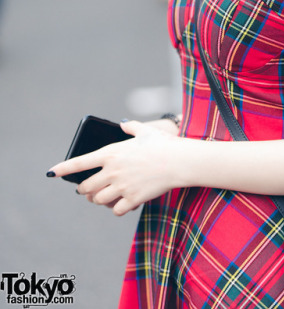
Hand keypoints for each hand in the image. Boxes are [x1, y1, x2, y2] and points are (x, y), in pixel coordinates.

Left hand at [47, 120, 180, 215]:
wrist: (180, 161)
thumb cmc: (163, 144)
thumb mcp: (146, 131)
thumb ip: (131, 128)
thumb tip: (123, 124)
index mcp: (112, 153)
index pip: (80, 162)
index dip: (64, 168)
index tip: (52, 172)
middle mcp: (113, 170)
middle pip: (86, 187)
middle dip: (83, 189)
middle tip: (85, 190)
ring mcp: (122, 186)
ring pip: (98, 200)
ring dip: (98, 200)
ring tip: (102, 198)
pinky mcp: (133, 199)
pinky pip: (116, 210)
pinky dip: (116, 208)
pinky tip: (121, 204)